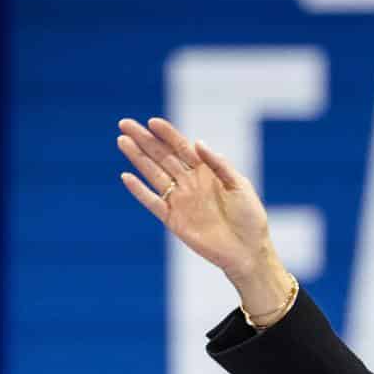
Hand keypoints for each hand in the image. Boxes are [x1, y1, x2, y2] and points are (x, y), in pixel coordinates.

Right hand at [115, 116, 277, 285]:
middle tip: (125, 124)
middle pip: (162, 156)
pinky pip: (153, 202)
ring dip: (138, 158)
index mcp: (206, 172)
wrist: (249, 251)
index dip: (167, 134)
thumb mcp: (239, 186)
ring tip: (123, 141)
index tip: (152, 122)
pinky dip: (139, 191)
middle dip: (144, 140)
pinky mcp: (174, 220)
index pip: (182, 148)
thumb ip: (219, 164)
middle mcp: (190, 183)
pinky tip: (127, 177)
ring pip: (154, 174)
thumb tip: (198, 142)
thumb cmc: (250, 218)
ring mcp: (180, 200)